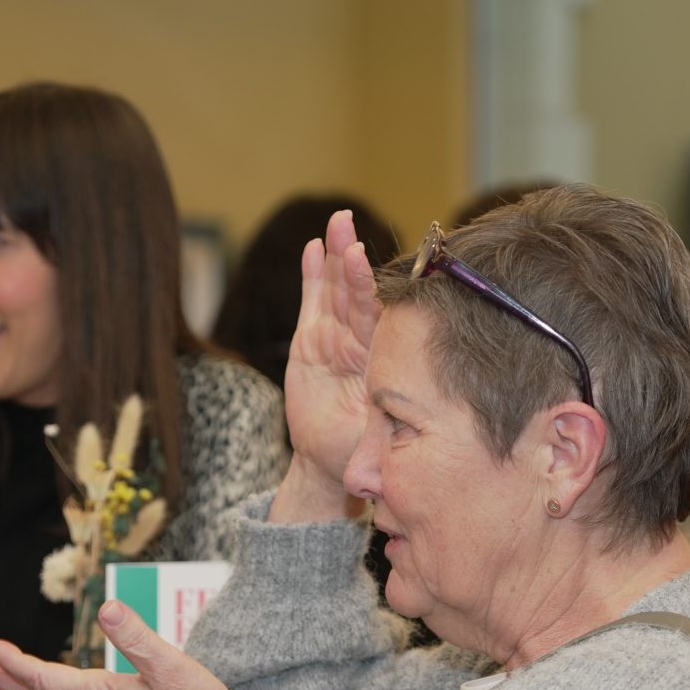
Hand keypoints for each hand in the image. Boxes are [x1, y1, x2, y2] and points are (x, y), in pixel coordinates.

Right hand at [278, 209, 379, 520]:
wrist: (333, 460)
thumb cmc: (360, 455)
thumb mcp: (374, 450)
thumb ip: (376, 448)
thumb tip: (378, 467)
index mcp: (379, 363)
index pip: (377, 321)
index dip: (372, 293)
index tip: (373, 267)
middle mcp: (360, 344)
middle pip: (357, 296)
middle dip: (354, 263)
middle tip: (351, 229)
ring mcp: (335, 340)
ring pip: (337, 291)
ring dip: (336, 257)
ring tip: (337, 222)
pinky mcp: (311, 340)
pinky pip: (313, 302)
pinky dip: (313, 276)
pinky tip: (313, 248)